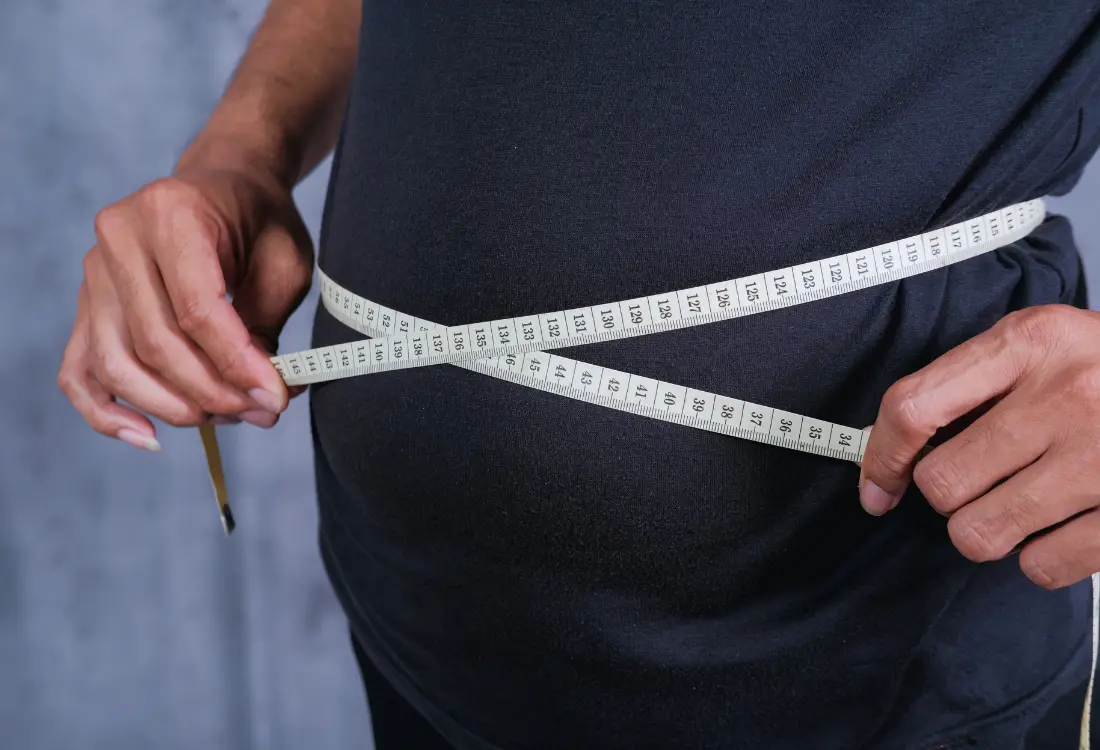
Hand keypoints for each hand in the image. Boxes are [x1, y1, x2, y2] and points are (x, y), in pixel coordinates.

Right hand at [58, 139, 313, 449]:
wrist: (227, 184)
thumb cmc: (258, 221)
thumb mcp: (283, 264)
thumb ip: (265, 327)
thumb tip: (260, 395)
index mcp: (171, 214)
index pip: (197, 309)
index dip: (237, 362)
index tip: (275, 395)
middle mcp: (119, 239)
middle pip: (156, 342)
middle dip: (213, 391)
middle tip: (260, 411)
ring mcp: (94, 274)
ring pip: (118, 364)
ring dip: (173, 406)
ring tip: (225, 417)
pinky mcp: (86, 305)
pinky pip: (80, 371)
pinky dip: (105, 412)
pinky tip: (147, 435)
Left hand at [859, 304, 1099, 588]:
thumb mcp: (1045, 345)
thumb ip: (973, 383)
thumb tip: (891, 450)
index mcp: (1031, 342)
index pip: (914, 406)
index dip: (881, 456)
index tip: (878, 487)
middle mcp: (1067, 394)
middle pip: (942, 483)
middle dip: (949, 495)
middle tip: (984, 481)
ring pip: (978, 534)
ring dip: (988, 531)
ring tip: (1023, 505)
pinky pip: (1040, 567)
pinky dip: (1042, 557)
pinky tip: (1066, 525)